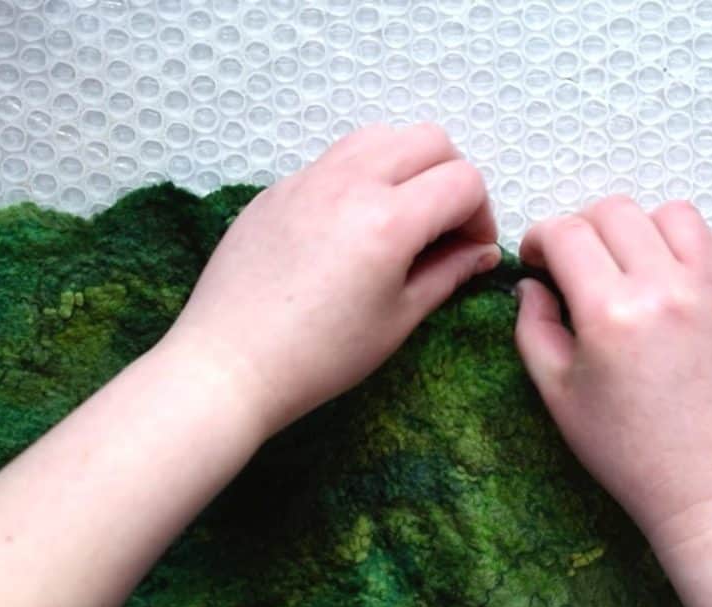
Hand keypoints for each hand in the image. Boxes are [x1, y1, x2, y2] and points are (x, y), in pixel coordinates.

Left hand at [163, 123, 500, 437]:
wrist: (230, 364)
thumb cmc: (319, 356)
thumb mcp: (397, 320)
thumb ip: (447, 274)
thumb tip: (481, 252)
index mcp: (389, 220)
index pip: (463, 181)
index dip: (481, 215)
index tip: (470, 249)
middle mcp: (350, 182)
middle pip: (428, 140)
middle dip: (451, 177)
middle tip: (444, 226)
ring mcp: (307, 179)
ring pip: (378, 136)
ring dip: (405, 164)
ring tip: (399, 216)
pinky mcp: (277, 189)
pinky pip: (333, 160)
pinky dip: (359, 176)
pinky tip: (348, 228)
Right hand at [513, 196, 711, 545]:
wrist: (711, 489)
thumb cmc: (629, 451)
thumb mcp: (557, 394)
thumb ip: (533, 329)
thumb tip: (531, 284)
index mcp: (609, 312)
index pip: (566, 233)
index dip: (540, 238)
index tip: (538, 260)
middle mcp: (666, 287)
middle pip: (615, 211)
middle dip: (583, 229)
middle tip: (578, 265)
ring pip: (674, 213)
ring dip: (643, 230)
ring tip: (635, 266)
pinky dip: (711, 243)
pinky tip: (691, 273)